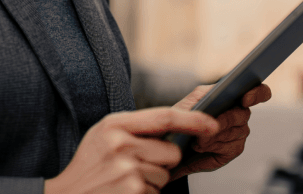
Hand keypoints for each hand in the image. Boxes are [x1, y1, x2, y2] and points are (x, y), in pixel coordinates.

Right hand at [45, 107, 218, 193]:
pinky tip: (124, 192)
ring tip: (125, 181)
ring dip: (152, 182)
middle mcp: (121, 143)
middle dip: (163, 162)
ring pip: (166, 175)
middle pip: (172, 151)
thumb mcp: (104, 136)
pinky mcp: (133, 190)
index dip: (194, 120)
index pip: (165, 116)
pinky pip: (157, 192)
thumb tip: (176, 126)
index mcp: (115, 124)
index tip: (213, 124)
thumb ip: (134, 128)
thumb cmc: (89, 166)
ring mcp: (127, 168)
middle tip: (136, 166)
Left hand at [168, 83, 271, 179]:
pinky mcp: (235, 148)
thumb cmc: (184, 119)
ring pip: (234, 132)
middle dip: (224, 120)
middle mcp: (240, 113)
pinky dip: (213, 146)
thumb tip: (215, 97)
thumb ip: (202, 96)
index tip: (245, 99)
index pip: (259, 92)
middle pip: (242, 114)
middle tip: (208, 126)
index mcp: (233, 95)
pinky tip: (199, 147)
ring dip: (213, 136)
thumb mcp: (189, 102)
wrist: (177, 142)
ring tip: (195, 139)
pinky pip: (229, 146)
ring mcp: (240, 131)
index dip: (257, 94)